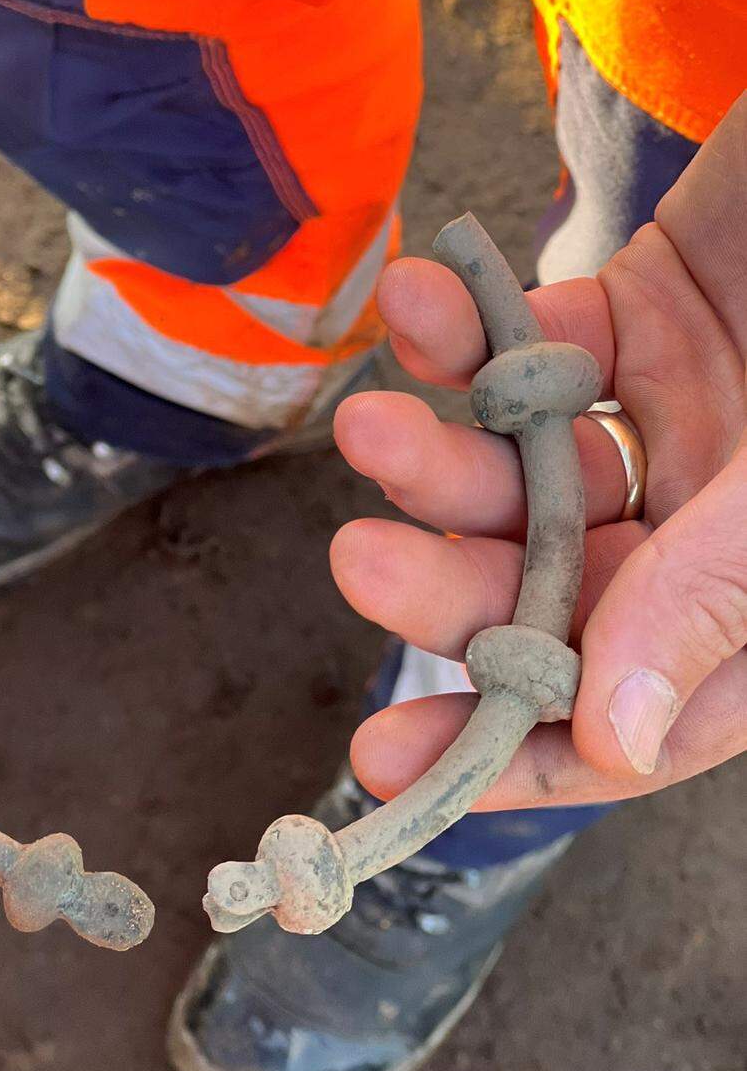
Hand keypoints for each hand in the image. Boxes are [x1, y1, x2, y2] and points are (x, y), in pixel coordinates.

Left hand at [331, 93, 746, 809]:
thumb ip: (721, 589)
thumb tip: (613, 743)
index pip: (647, 714)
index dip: (521, 752)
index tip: (394, 766)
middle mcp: (724, 526)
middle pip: (557, 596)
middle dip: (452, 589)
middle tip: (360, 565)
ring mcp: (680, 421)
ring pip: (526, 478)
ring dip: (438, 459)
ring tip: (369, 424)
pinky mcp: (639, 316)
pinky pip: (533, 348)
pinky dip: (468, 333)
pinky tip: (416, 304)